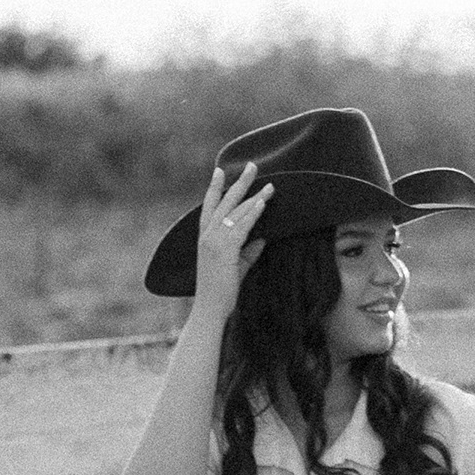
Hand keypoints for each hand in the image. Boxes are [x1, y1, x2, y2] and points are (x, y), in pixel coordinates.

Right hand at [191, 162, 272, 318]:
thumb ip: (248, 250)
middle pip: (224, 202)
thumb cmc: (222, 290)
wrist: (210, 308)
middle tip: (252, 165)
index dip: (215, 188)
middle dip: (239, 183)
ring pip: (236, 212)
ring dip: (254, 197)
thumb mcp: (237, 265)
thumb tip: (263, 237)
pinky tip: (263, 204)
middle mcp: (207, 235)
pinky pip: (241, 227)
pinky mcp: (224, 250)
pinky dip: (252, 214)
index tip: (221, 170)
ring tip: (269, 185)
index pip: (210, 206)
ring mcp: (214, 241)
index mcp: (205, 237)